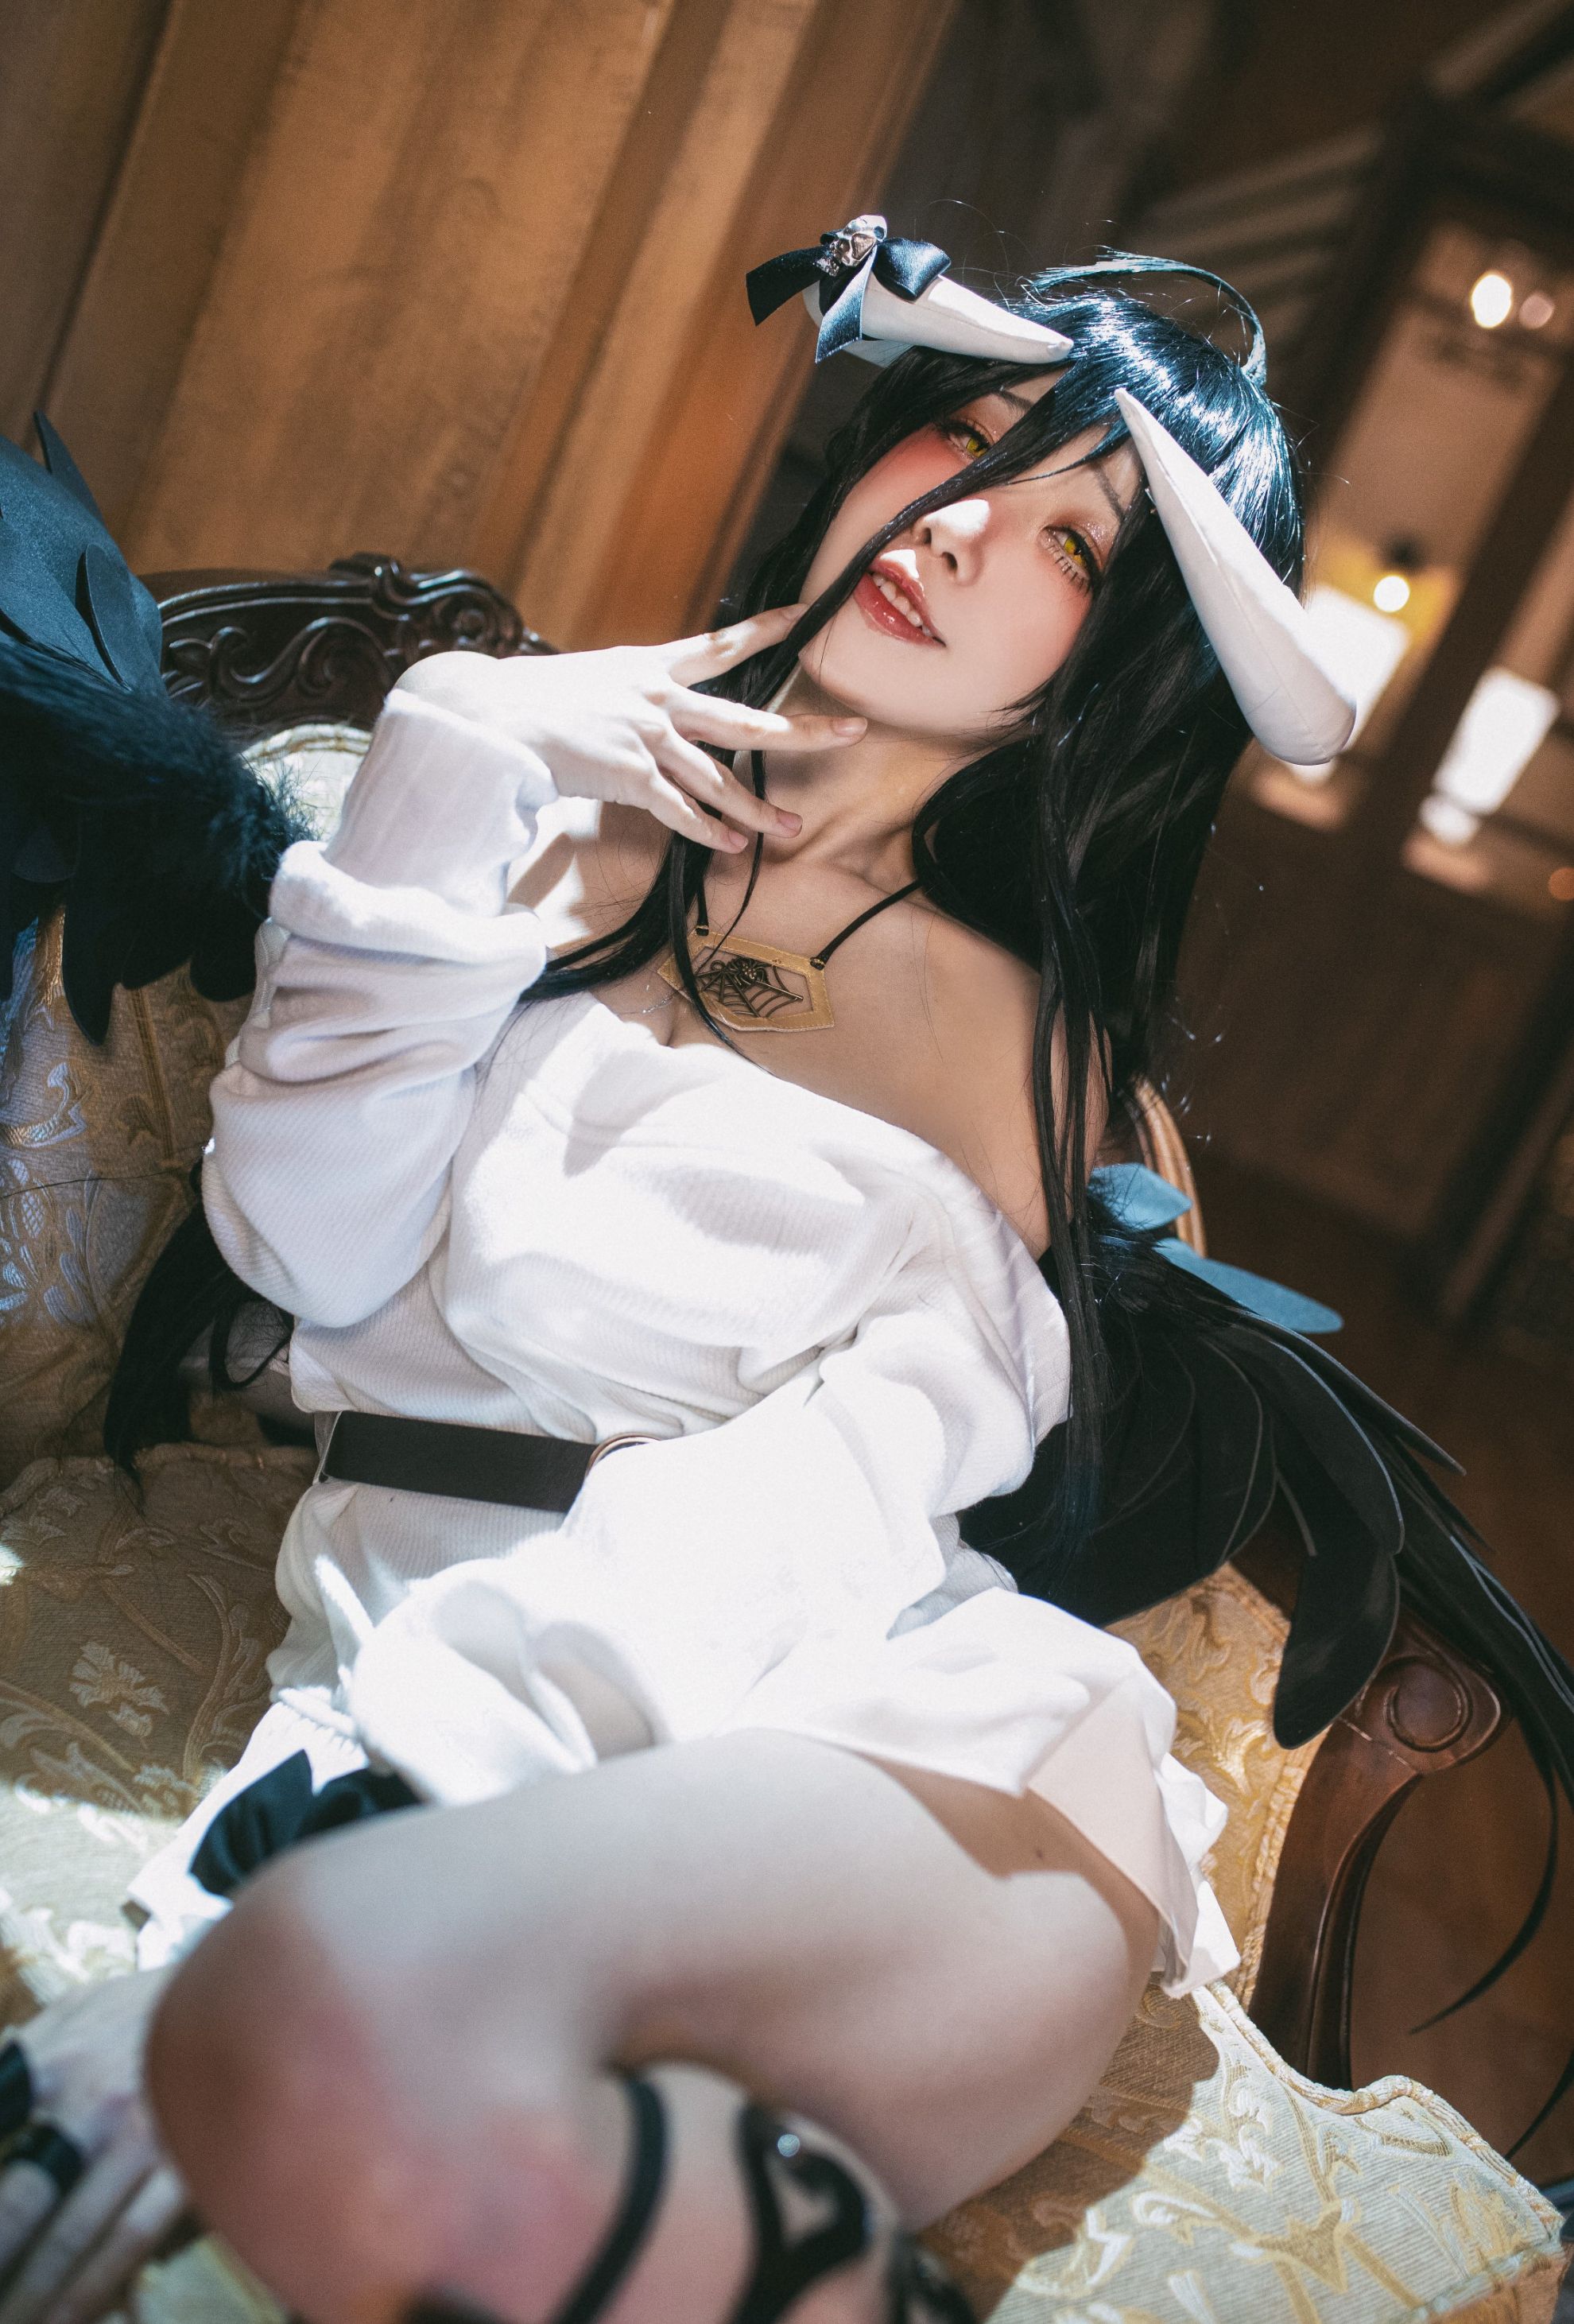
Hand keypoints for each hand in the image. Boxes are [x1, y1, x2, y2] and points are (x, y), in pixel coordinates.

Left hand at [0, 1974, 187, 2323]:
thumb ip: (15, 2060)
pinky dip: (97, 2288)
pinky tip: (73, 2316)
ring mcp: (145, 2136)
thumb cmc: (140, 2013)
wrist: (245, 1990)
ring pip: (75, 2234)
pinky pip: (135, 2239)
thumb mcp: (71, 2014)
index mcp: (54, 2062)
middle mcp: (94, 2102)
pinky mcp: (188, 2164)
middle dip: (1, 2253)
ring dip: (38, 2291)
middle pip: (21, 2200)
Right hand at [395, 606, 864, 850]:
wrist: (485, 713)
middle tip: (852, 729)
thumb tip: (629, 715)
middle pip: (745, 716)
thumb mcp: (584, 683)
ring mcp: (646, 737)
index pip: (720, 644)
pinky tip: (730, 847)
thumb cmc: (524, 701)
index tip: (806, 613)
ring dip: (756, 809)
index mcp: (647, 667)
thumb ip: (618, 697)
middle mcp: (657, 698)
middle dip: (802, 727)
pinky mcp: (629, 775)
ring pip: (719, 778)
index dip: (766, 628)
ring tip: (790, 828)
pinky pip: (679, 810)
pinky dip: (705, 831)